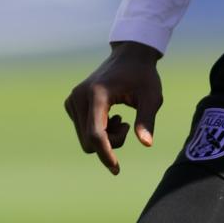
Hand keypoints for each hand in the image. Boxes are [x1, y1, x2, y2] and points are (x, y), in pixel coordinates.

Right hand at [63, 41, 163, 174]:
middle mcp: (79, 96)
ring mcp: (72, 100)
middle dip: (111, 143)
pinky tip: (111, 115)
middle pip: (89, 141)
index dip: (106, 154)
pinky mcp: (71, 103)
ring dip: (106, 137)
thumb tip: (146, 144)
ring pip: (85, 139)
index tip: (117, 169)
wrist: (129, 55)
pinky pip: (82, 131)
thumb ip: (147, 119)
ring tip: (121, 118)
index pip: (96, 134)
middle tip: (128, 126)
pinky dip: (98, 132)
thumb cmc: (144, 75)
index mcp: (97, 94)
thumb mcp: (152, 96)